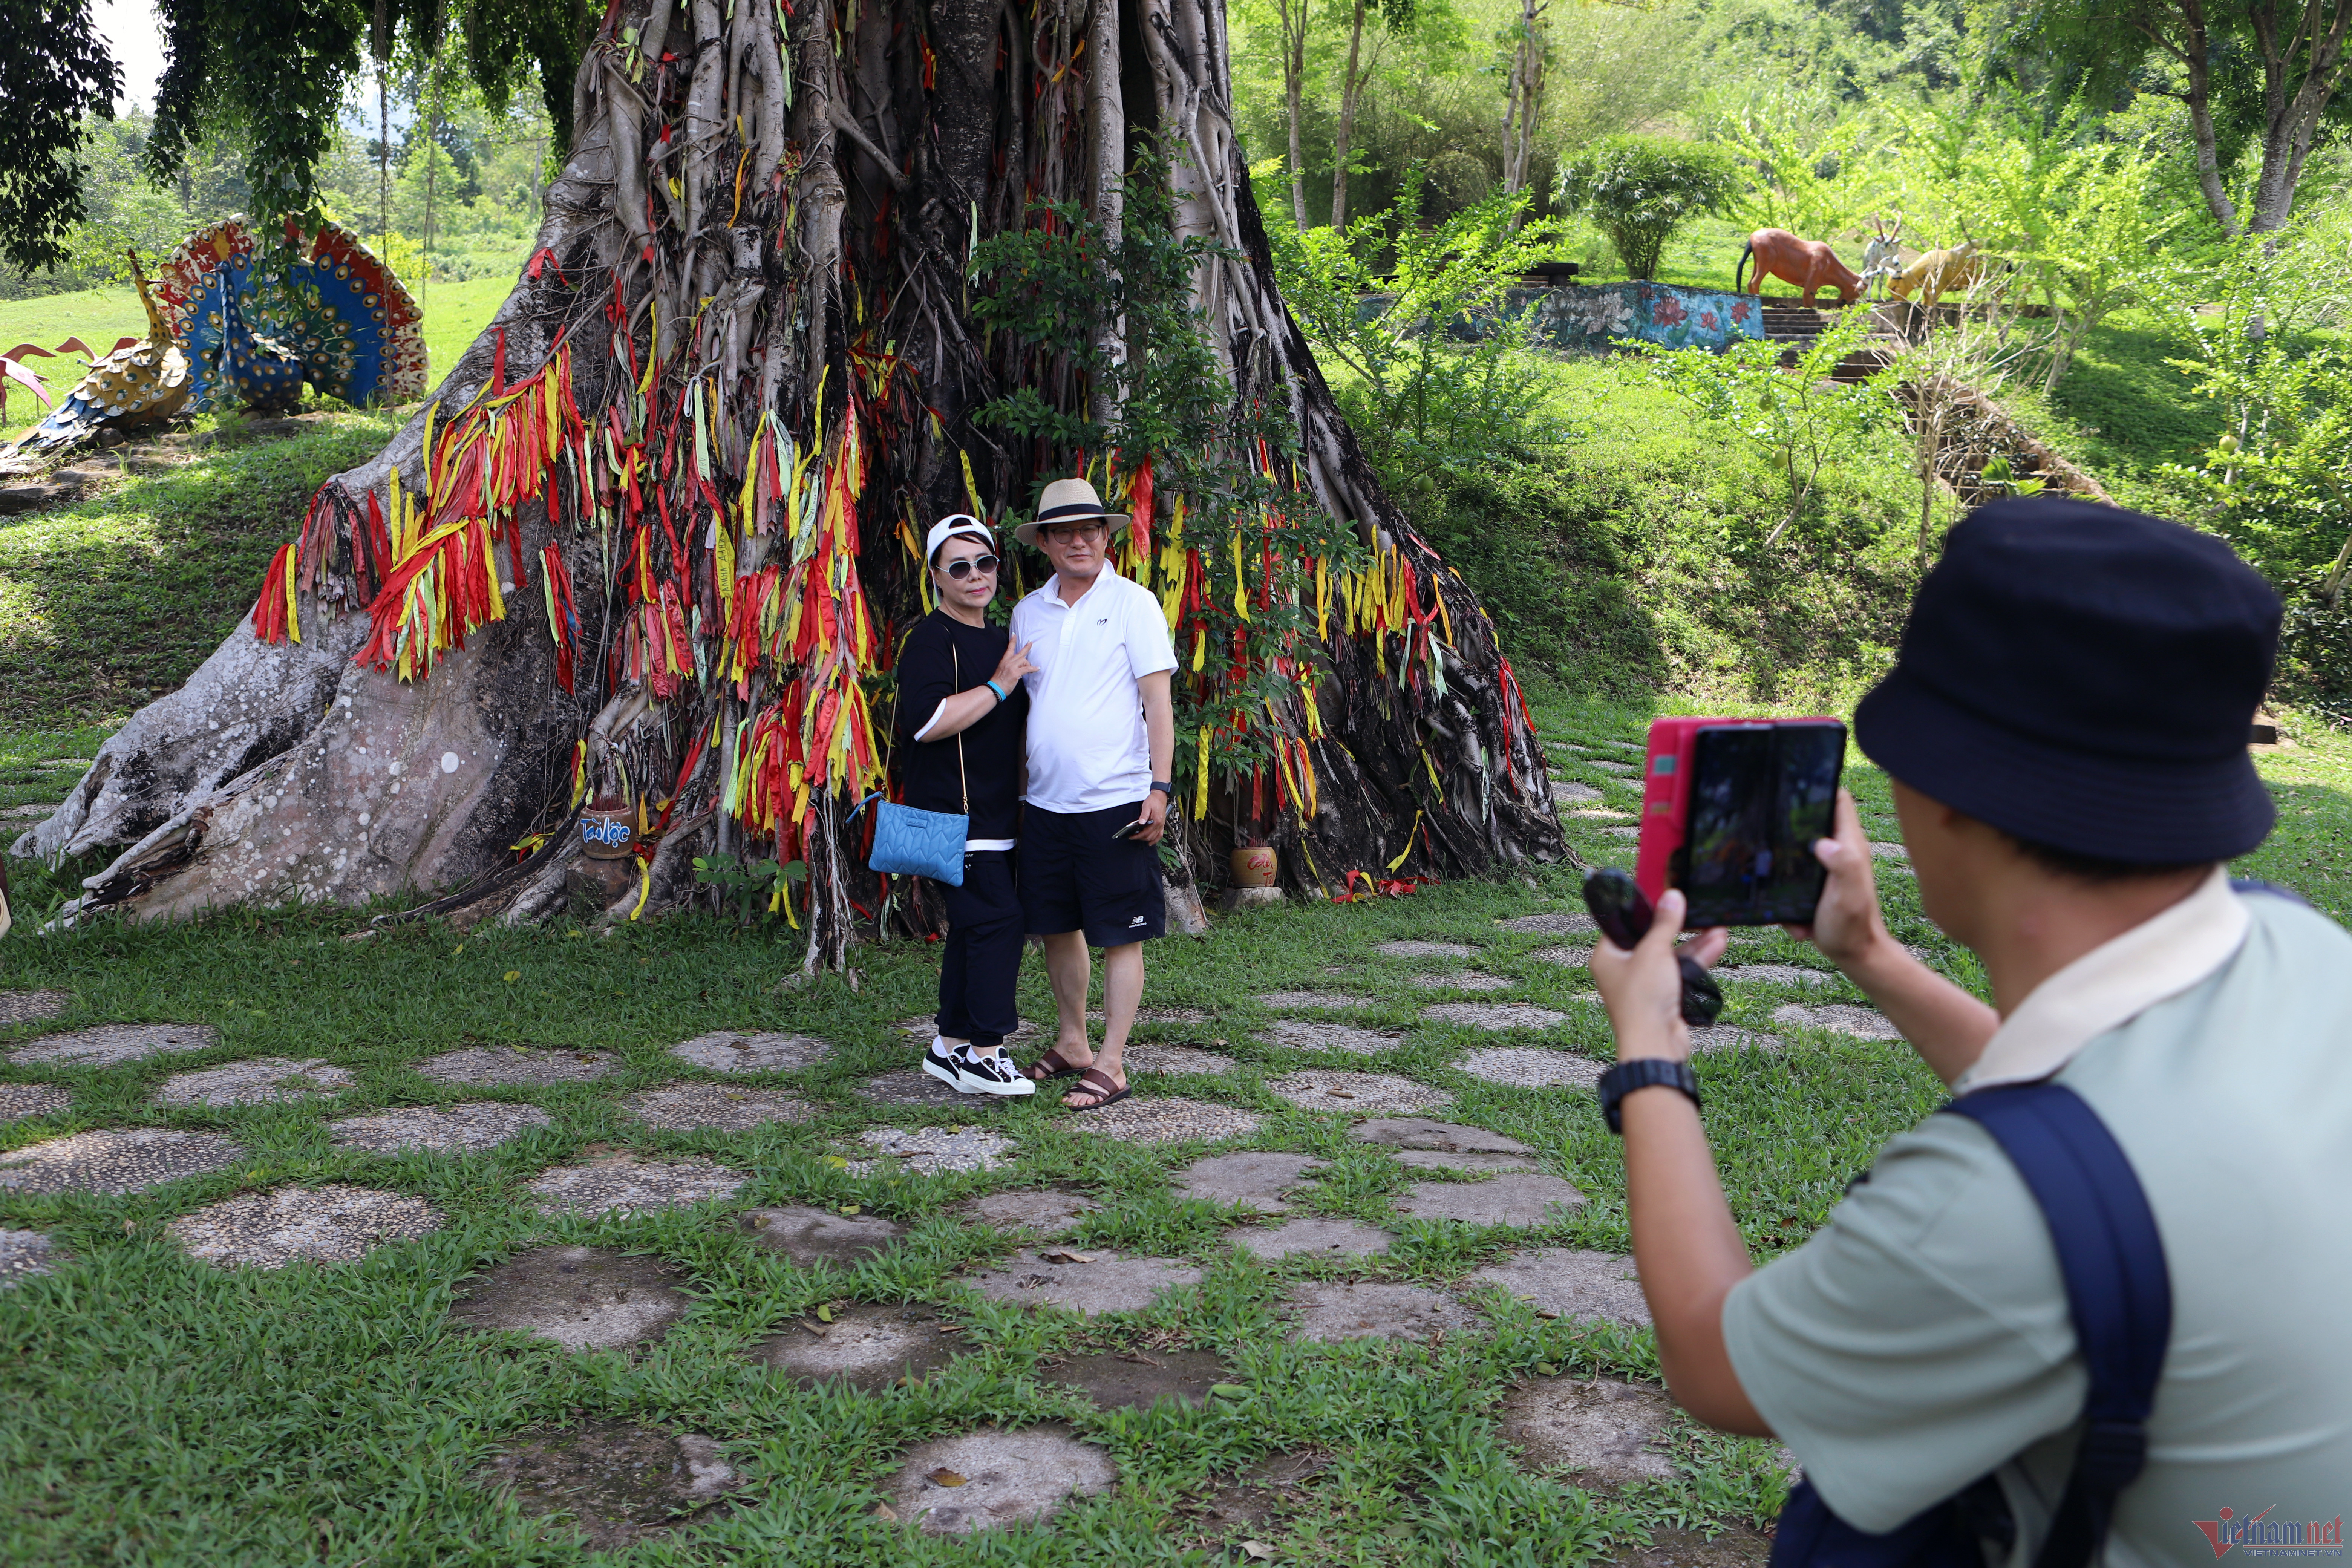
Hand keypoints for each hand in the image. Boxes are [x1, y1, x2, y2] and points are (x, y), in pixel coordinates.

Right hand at [992, 639, 1038, 689]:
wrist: (995, 688)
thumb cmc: (998, 682)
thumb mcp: (1001, 670)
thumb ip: (1008, 666)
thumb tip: (1016, 667)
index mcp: (1004, 661)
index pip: (1009, 649)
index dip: (1012, 641)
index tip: (1014, 635)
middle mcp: (1008, 662)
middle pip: (1020, 653)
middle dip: (1026, 647)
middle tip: (1030, 642)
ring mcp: (1012, 667)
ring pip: (1024, 661)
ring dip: (1028, 665)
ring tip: (1029, 669)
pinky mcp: (1016, 673)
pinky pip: (1027, 669)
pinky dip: (1033, 669)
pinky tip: (1037, 668)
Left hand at [1135, 788, 1167, 845]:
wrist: (1160, 796)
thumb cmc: (1153, 800)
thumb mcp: (1146, 806)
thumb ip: (1143, 815)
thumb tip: (1141, 823)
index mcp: (1156, 820)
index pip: (1145, 832)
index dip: (1137, 836)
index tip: (1131, 836)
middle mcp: (1160, 824)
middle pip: (1149, 836)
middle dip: (1140, 838)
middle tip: (1133, 837)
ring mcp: (1161, 825)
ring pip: (1155, 837)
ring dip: (1147, 839)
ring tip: (1139, 839)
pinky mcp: (1162, 824)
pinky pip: (1160, 835)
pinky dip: (1155, 840)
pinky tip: (1151, 842)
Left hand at [1589, 889, 1726, 1061]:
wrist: (1655, 1044)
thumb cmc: (1642, 999)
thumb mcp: (1654, 952)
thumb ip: (1664, 924)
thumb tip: (1671, 896)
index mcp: (1607, 956)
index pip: (1624, 925)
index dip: (1644, 911)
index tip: (1664, 896)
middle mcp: (1622, 970)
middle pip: (1651, 940)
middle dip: (1678, 927)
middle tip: (1696, 910)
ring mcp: (1644, 985)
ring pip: (1670, 957)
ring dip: (1694, 943)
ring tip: (1719, 928)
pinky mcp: (1663, 997)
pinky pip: (1680, 972)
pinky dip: (1697, 960)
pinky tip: (1717, 944)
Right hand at [1781, 788, 1888, 967]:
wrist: (1855, 956)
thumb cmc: (1852, 928)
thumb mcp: (1847, 897)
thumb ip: (1843, 867)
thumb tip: (1825, 843)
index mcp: (1850, 847)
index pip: (1839, 801)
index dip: (1822, 787)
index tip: (1798, 783)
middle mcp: (1841, 851)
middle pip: (1817, 818)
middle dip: (1795, 817)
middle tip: (1769, 821)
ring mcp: (1830, 867)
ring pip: (1802, 845)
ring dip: (1786, 854)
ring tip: (1771, 864)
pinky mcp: (1820, 882)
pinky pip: (1798, 872)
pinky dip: (1789, 884)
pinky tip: (1790, 909)